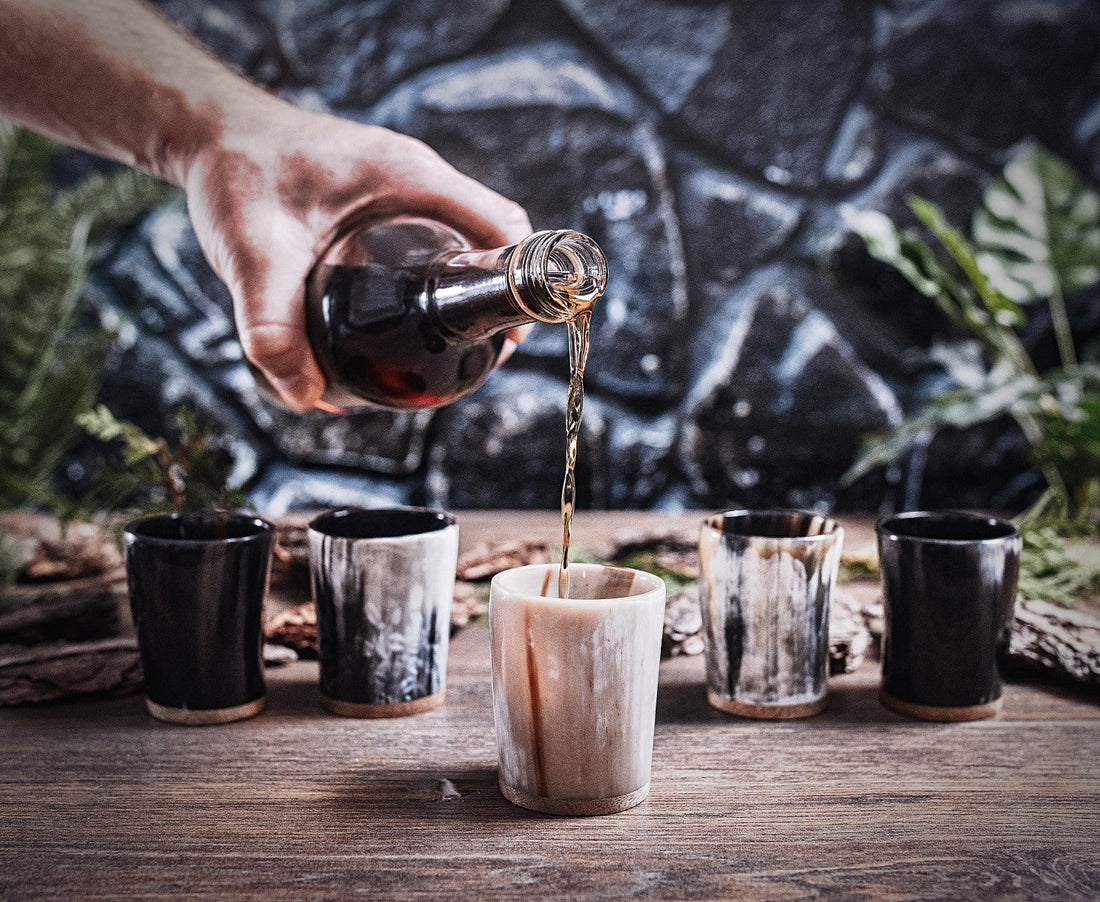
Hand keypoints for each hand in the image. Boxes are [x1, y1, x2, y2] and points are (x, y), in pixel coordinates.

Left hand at [184, 101, 532, 409]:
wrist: (209, 133)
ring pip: (460, 245)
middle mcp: (417, 181)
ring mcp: (402, 190)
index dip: (518, 283)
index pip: (502, 226)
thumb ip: (273, 331)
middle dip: (487, 301)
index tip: (506, 335)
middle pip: (489, 242)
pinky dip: (428, 284)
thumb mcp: (252, 255)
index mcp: (410, 178)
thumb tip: (307, 396)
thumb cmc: (235, 170)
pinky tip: (399, 323)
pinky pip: (428, 243)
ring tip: (437, 348)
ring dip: (458, 294)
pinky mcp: (382, 203)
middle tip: (469, 353)